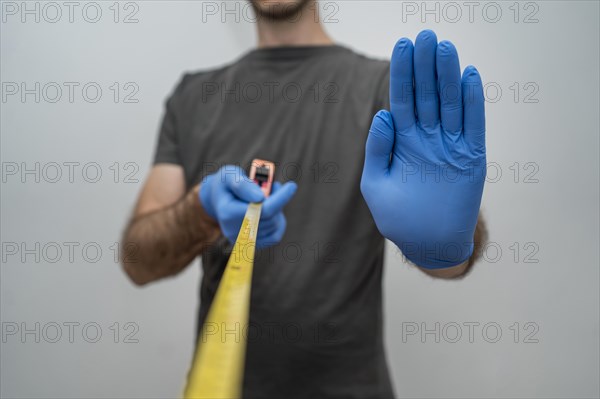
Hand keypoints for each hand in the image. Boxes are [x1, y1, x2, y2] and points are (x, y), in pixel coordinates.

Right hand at [200, 165, 296, 247]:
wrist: (218, 200)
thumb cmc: (226, 184)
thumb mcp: (230, 175)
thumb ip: (243, 185)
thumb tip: (260, 197)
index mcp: (228, 213)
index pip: (262, 210)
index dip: (280, 198)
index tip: (292, 185)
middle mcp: (234, 231)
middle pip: (271, 217)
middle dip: (278, 199)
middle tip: (275, 185)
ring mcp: (243, 241)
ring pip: (275, 226)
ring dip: (278, 209)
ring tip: (270, 195)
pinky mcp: (251, 245)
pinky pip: (275, 236)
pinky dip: (278, 221)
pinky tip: (272, 210)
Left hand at [361, 30, 485, 268]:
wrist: (426, 244)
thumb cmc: (398, 217)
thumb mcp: (376, 184)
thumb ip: (377, 150)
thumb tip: (383, 114)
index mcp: (403, 141)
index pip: (402, 100)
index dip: (403, 74)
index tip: (403, 46)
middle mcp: (427, 138)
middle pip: (427, 95)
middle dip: (425, 67)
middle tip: (426, 36)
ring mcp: (450, 146)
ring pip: (450, 104)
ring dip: (448, 77)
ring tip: (445, 49)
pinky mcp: (471, 159)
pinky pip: (473, 126)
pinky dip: (473, 103)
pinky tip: (470, 77)